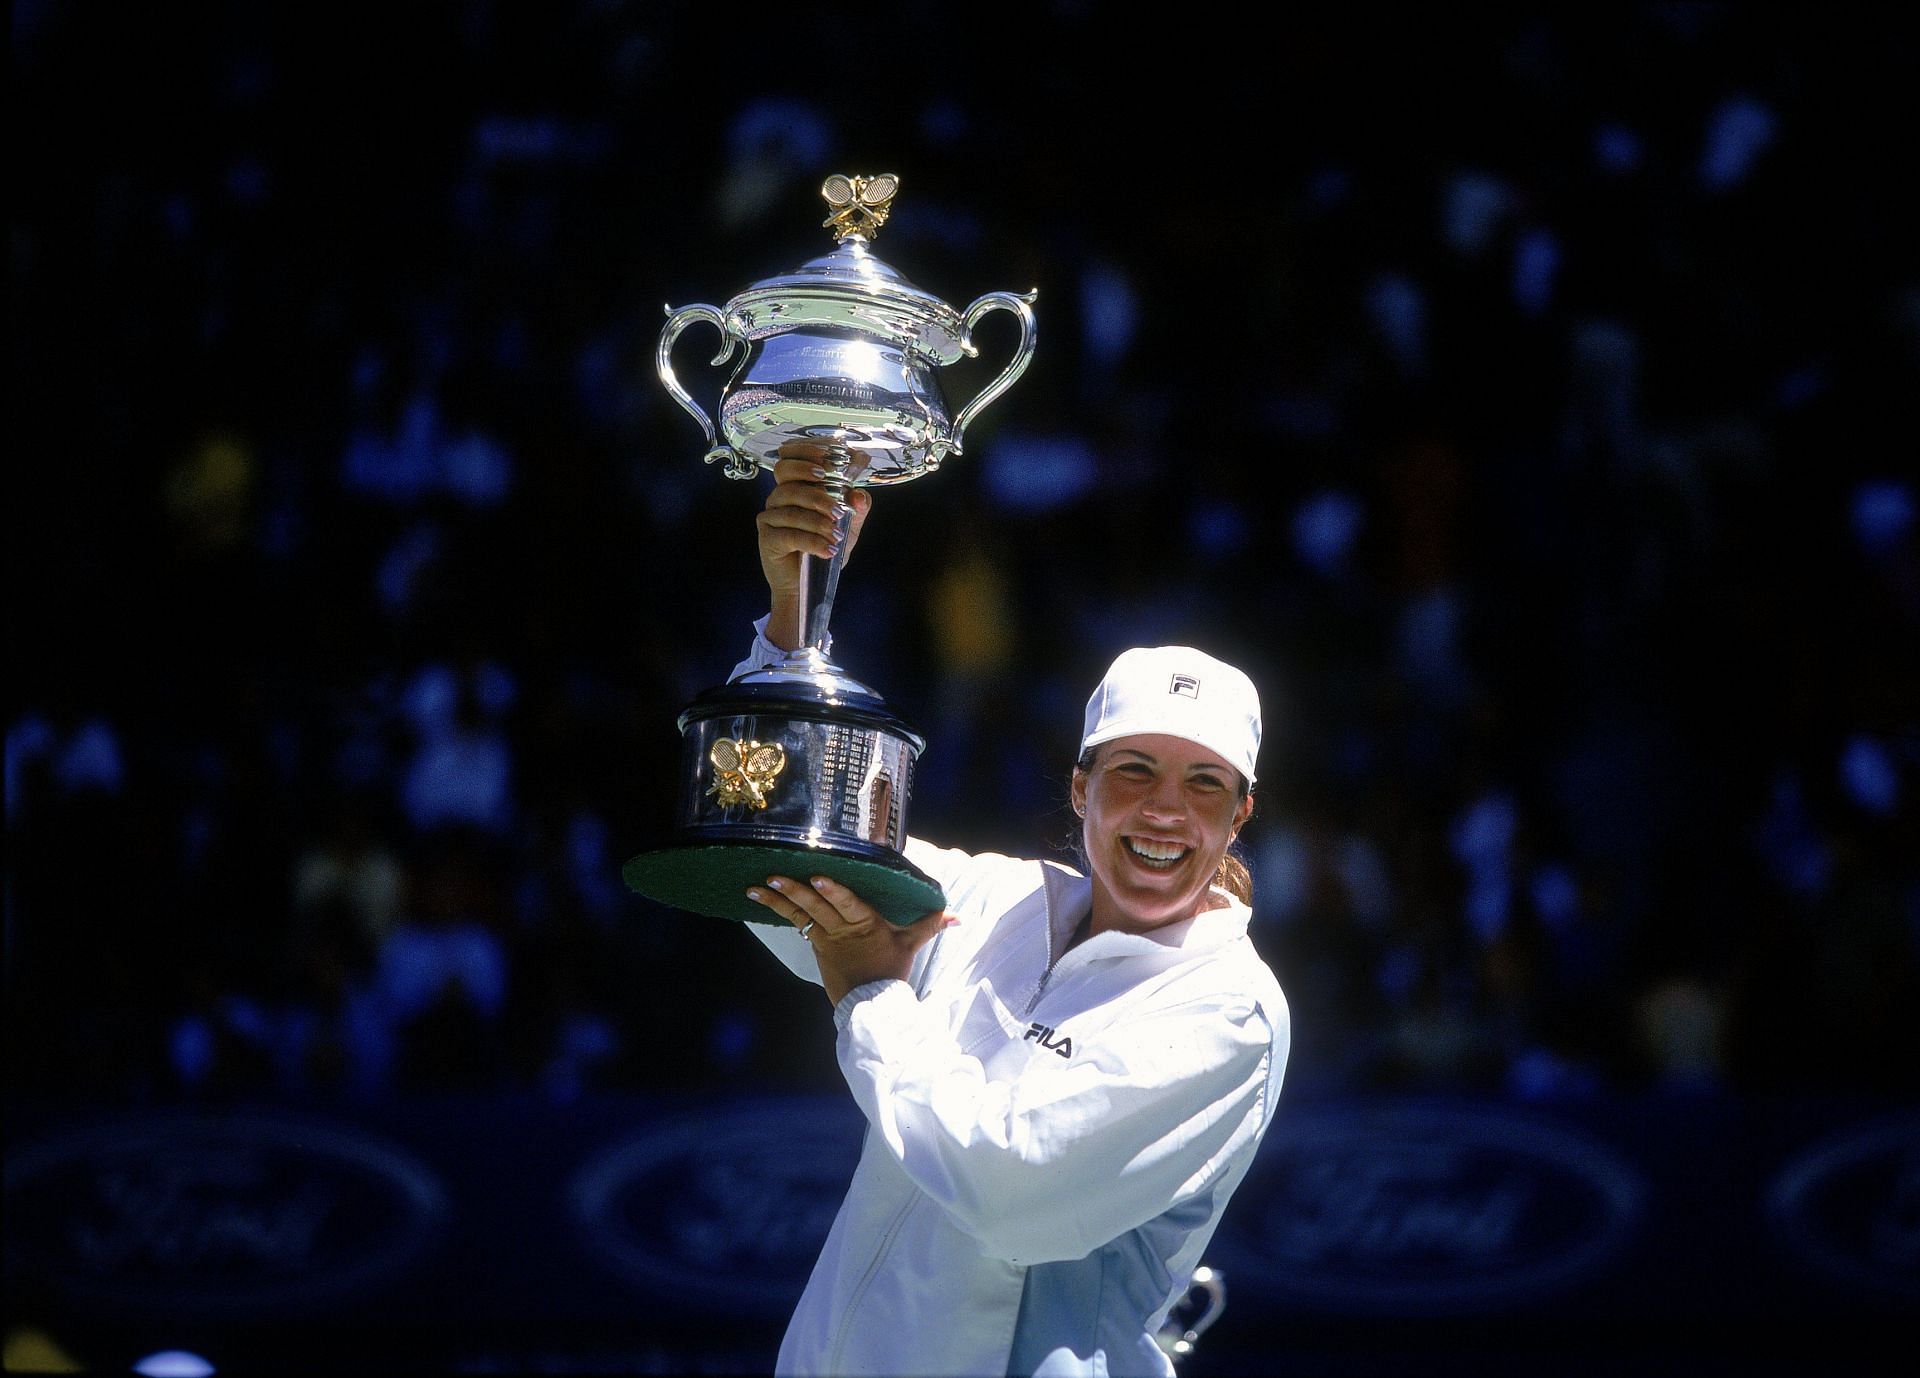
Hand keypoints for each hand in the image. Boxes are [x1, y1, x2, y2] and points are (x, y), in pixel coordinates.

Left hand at [746, 873, 951, 1005]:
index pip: (850, 904)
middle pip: (817, 907)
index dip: (834, 892)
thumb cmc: (890, 970)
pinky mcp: (815, 943)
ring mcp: (825, 936)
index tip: (818, 877)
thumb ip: (929, 925)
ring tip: (757, 885)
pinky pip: (794, 921)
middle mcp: (842, 928)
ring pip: (800, 913)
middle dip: (795, 891)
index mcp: (866, 924)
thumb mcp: (911, 946)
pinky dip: (776, 908)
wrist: (871, 1004)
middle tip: (774, 875)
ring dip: (778, 898)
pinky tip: (758, 895)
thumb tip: (956, 915)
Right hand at [757, 454, 872, 650]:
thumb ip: (856, 510)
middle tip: (838, 509)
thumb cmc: (823, 550)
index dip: (805, 452)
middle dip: (815, 491)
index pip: (791, 458)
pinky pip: (789, 534)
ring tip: (836, 537)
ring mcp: (770, 517)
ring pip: (791, 508)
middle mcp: (779, 498)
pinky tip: (828, 550)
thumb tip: (859, 494)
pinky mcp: (767, 538)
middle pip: (786, 478)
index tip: (828, 461)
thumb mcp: (847, 529)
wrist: (807, 585)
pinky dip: (812, 541)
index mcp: (796, 487)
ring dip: (818, 522)